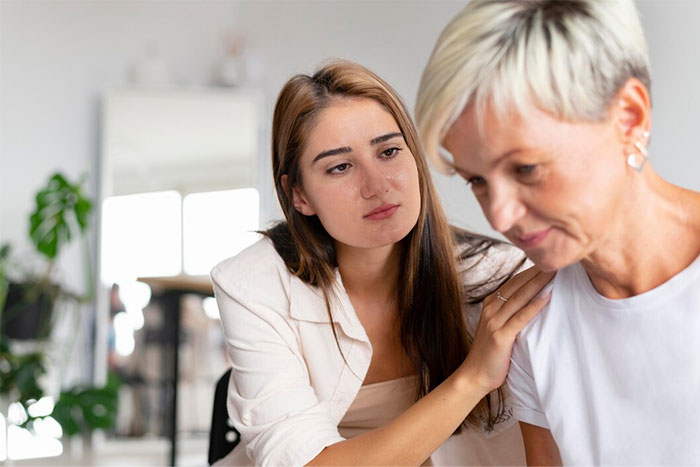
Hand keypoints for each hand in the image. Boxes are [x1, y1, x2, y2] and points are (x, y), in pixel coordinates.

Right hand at [461, 267, 553, 394]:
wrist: (474, 375)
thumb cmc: (489, 354)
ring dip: (538, 283)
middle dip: (536, 272)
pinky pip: (521, 317)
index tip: (546, 262)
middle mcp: (491, 310)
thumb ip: (509, 314)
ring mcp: (494, 322)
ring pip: (520, 297)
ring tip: (554, 273)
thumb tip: (530, 303)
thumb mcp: (497, 328)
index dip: (530, 272)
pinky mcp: (501, 336)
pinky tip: (547, 296)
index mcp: (490, 305)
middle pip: (517, 286)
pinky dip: (535, 305)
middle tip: (555, 261)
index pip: (513, 283)